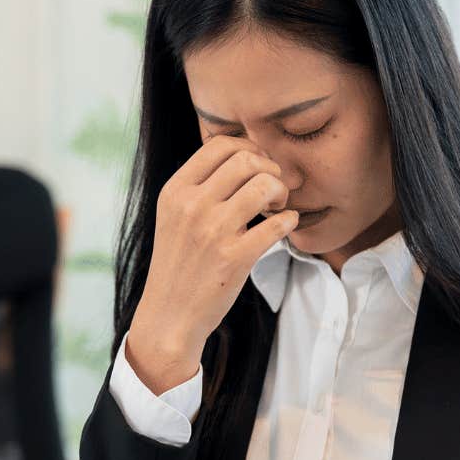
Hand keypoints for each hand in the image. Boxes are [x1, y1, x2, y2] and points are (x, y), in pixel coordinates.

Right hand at [125, 136, 298, 392]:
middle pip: (247, 159)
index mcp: (175, 191)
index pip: (220, 144)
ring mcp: (213, 232)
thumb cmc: (178, 263)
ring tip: (276, 208)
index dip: (250, 148)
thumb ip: (199, 186)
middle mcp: (192, 206)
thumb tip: (243, 157)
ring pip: (264, 185)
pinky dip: (289, 221)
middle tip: (272, 190)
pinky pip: (277, 224)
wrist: (170, 315)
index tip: (258, 168)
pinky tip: (285, 226)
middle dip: (270, 169)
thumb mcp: (173, 216)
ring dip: (281, 192)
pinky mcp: (234, 258)